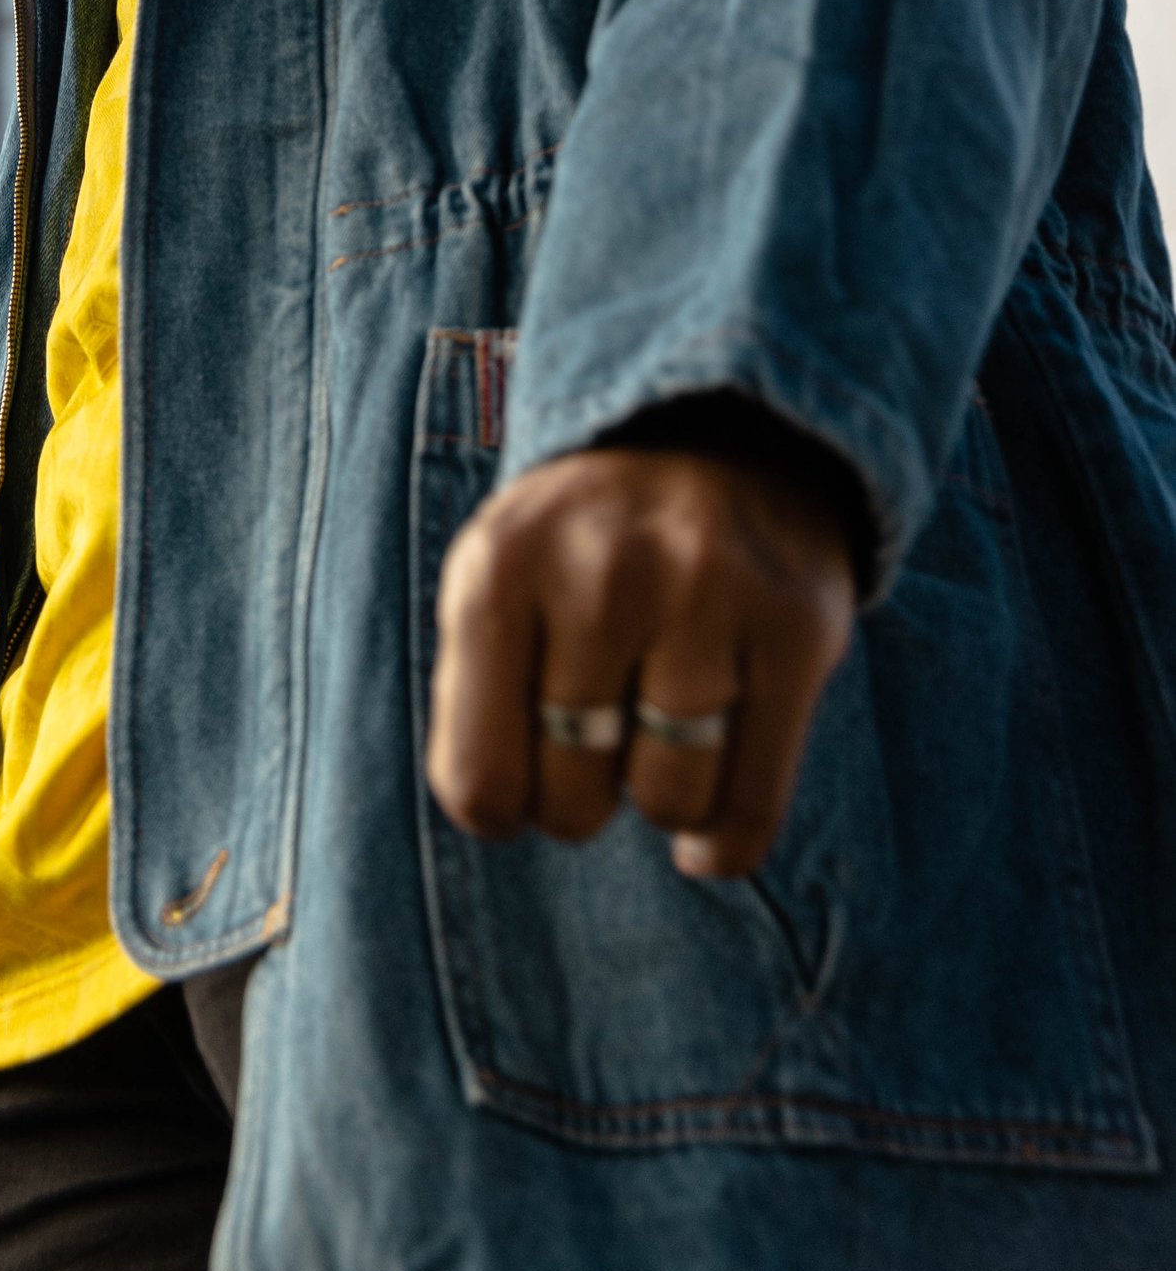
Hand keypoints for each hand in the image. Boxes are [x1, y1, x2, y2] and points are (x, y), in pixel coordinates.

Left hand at [425, 442, 856, 878]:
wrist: (714, 432)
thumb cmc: (582, 547)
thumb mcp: (497, 582)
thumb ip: (473, 694)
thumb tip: (494, 813)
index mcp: (502, 567)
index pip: (478, 781)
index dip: (501, 807)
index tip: (522, 774)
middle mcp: (602, 574)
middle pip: (574, 801)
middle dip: (580, 795)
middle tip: (599, 734)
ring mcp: (707, 596)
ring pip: (670, 803)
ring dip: (660, 798)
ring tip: (657, 732)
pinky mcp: (796, 627)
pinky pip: (753, 805)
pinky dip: (727, 839)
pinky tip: (710, 824)